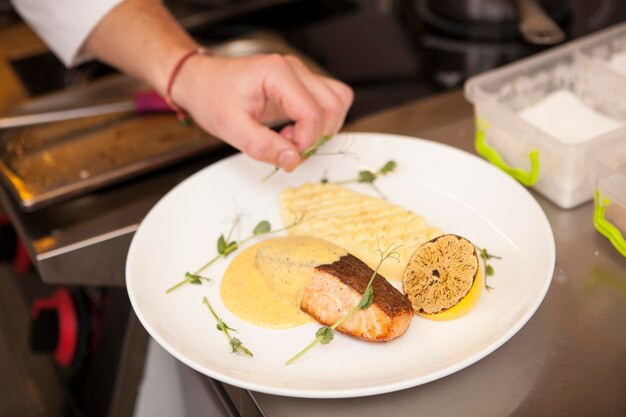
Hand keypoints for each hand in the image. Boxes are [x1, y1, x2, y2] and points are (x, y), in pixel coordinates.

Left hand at [172, 54, 352, 170]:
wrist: (201, 82)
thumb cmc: (211, 97)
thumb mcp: (230, 127)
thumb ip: (262, 145)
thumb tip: (293, 159)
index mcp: (277, 74)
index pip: (313, 112)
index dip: (306, 142)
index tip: (287, 158)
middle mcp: (295, 70)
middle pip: (333, 106)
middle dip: (317, 137)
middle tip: (288, 150)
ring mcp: (300, 76)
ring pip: (337, 103)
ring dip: (321, 130)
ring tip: (289, 139)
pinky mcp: (301, 86)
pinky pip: (328, 104)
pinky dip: (319, 124)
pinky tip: (293, 132)